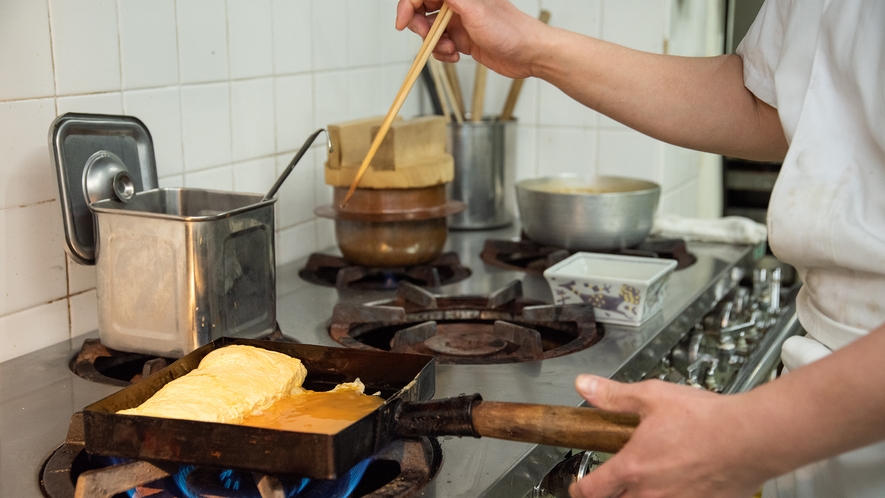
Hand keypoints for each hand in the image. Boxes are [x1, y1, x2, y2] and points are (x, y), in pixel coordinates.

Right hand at [394, 0, 550, 78]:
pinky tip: (455, 56)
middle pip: (422, 10)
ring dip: (434, 44)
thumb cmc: (510, 31)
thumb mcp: (475, 9)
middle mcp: (458, 5)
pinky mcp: (463, 40)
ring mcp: (460, 22)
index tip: (402, 22)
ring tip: (451, 50)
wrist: (529, 55)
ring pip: (430, 31)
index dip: (407, 5)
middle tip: (429, 38)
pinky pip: (441, 46)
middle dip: (421, 28)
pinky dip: (442, 54)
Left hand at [569, 375, 764, 497]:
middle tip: (609, 487)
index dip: (579, 489)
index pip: (591, 491)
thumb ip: (614, 396)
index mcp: (633, 468)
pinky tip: (678, 487)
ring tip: (643, 487)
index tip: (578, 486)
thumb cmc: (705, 419)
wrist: (751, 438)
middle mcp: (651, 494)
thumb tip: (584, 386)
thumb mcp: (652, 397)